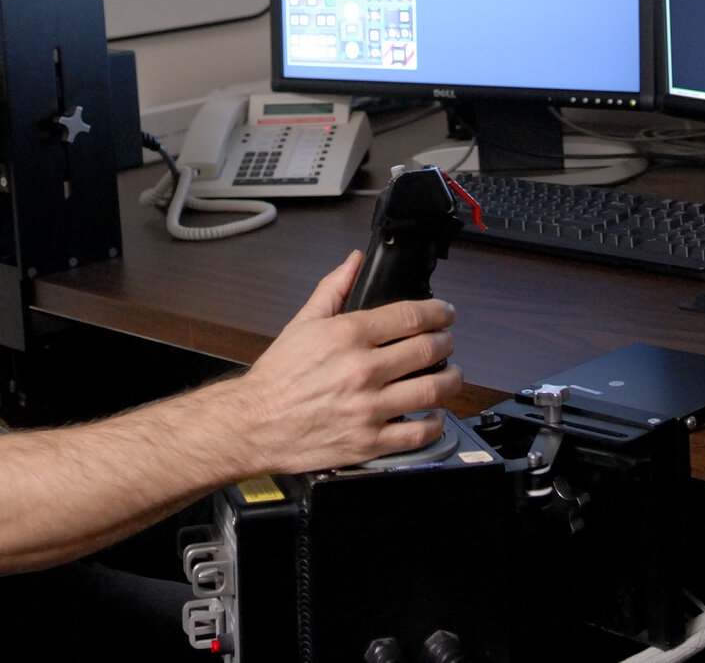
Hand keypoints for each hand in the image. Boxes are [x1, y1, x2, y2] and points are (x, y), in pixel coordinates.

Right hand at [225, 251, 463, 473]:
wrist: (253, 423)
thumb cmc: (277, 377)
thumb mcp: (303, 322)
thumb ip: (334, 288)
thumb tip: (354, 262)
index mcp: (348, 336)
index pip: (411, 317)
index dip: (438, 312)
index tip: (445, 313)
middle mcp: (362, 370)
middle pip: (428, 351)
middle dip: (446, 343)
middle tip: (447, 342)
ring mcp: (368, 408)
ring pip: (432, 390)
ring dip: (451, 380)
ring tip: (451, 375)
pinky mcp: (369, 442)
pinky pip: (418, 433)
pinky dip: (435, 423)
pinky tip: (434, 415)